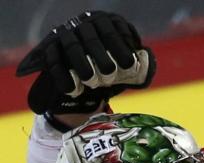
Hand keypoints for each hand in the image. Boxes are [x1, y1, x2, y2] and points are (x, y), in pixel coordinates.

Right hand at [16, 10, 155, 114]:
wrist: (83, 79)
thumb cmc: (111, 68)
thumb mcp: (126, 63)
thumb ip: (140, 63)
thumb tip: (146, 60)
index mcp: (105, 23)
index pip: (112, 31)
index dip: (120, 48)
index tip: (129, 65)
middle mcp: (84, 25)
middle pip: (92, 40)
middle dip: (102, 59)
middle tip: (110, 75)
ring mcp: (65, 35)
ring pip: (72, 48)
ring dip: (82, 66)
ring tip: (92, 82)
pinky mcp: (48, 48)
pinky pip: (54, 61)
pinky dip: (63, 76)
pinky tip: (73, 90)